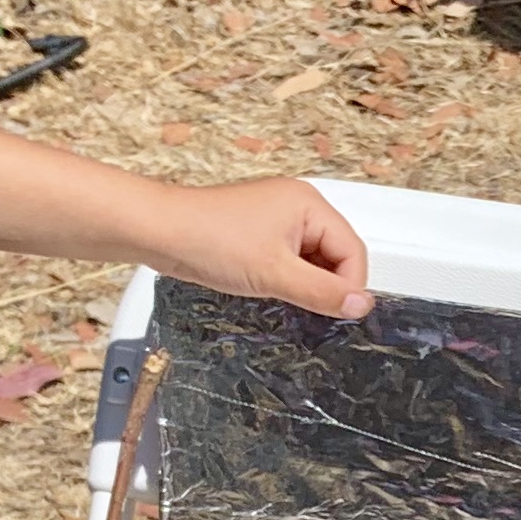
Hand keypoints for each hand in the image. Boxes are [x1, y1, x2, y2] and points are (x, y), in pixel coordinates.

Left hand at [144, 177, 372, 318]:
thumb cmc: (210, 240)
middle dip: (326, 284)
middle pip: (336, 253)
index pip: (352, 250)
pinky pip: (290, 258)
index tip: (338, 315)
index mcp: (310, 204)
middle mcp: (298, 204)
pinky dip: (288, 277)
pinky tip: (270, 288)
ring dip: (305, 282)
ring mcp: (278, 217)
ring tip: (282, 295)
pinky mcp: (260, 231)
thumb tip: (361, 306)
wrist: (159, 232)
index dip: (350, 286)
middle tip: (308, 310)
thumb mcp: (274, 274)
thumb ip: (322, 292)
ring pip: (312, 258)